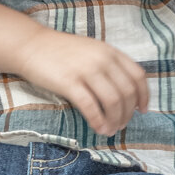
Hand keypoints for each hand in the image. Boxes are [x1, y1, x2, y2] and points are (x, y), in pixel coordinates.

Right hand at [16, 30, 148, 135]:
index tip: (142, 110)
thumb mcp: (92, 50)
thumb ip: (108, 65)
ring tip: (110, 130)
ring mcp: (86, 70)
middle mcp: (102, 59)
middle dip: (127, 113)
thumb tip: (124, 93)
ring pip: (112, 101)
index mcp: (110, 51)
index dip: (143, 96)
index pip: (137, 76)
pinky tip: (98, 128)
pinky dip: (98, 120)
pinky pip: (91, 106)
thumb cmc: (61, 51)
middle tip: (122, 124)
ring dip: (115, 120)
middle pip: (126, 92)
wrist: (31, 45)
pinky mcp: (69, 82)